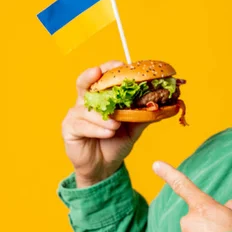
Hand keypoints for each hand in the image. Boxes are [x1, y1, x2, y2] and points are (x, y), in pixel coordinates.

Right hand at [62, 61, 150, 187]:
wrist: (104, 167)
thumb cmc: (116, 142)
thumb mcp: (133, 128)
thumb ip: (143, 115)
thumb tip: (162, 104)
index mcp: (101, 98)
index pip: (102, 77)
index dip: (109, 68)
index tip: (121, 64)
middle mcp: (85, 102)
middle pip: (84, 82)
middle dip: (93, 76)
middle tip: (101, 73)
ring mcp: (75, 115)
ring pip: (87, 108)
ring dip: (103, 116)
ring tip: (117, 124)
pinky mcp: (69, 129)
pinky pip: (82, 125)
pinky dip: (97, 128)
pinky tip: (109, 132)